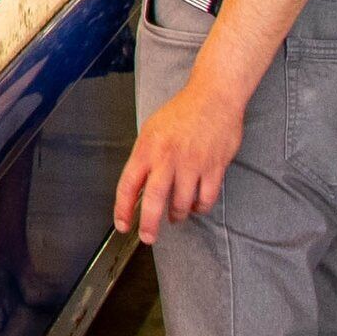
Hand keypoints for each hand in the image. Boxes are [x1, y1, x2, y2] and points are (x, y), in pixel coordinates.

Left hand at [115, 78, 245, 233]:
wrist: (213, 98)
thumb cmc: (182, 112)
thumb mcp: (151, 130)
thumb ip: (144, 157)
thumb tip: (137, 186)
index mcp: (147, 148)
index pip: (128, 184)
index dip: (123, 208)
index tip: (122, 224)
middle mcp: (167, 158)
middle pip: (154, 200)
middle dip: (149, 224)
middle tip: (149, 237)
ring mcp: (192, 163)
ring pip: (182, 203)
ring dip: (177, 214)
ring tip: (175, 215)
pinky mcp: (214, 167)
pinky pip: (206, 198)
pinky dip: (200, 207)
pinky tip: (196, 206)